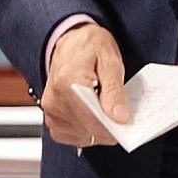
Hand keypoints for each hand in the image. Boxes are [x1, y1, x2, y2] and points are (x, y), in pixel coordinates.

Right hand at [41, 22, 129, 150]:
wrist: (71, 42)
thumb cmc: (90, 46)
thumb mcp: (110, 59)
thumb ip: (114, 89)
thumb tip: (119, 117)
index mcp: (68, 82)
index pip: (92, 118)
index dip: (113, 125)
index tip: (127, 123)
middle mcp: (54, 100)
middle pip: (88, 129)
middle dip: (109, 127)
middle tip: (122, 114)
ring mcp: (51, 111)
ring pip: (82, 136)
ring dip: (99, 129)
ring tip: (107, 109)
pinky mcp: (52, 119)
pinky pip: (73, 136)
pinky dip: (87, 131)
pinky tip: (95, 116)